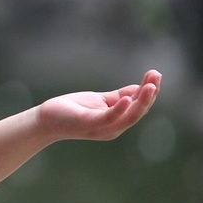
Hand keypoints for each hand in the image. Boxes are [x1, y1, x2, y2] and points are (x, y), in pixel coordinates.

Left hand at [37, 69, 161, 141]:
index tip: (155, 73)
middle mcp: (113, 128)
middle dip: (149, 94)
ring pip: (129, 117)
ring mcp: (102, 128)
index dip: (149, 91)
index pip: (139, 107)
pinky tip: (127, 98)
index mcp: (117, 121)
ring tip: (150, 86)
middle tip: (156, 76)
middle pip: (138, 112)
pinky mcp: (89, 125)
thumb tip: (140, 87)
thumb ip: (119, 95)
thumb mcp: (101, 100)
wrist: (46, 119)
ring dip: (141, 101)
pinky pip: (109, 118)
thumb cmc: (73, 110)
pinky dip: (120, 110)